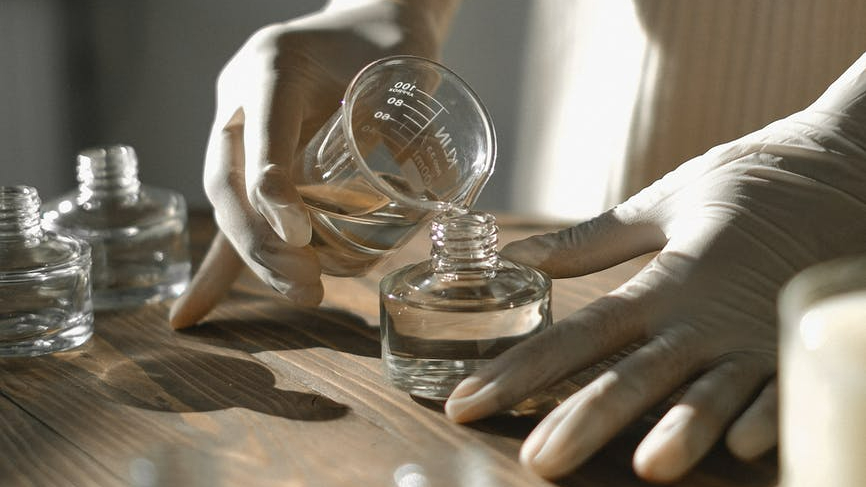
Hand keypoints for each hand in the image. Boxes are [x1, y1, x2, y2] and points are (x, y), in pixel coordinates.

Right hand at [170, 0, 457, 328]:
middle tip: (306, 285)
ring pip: (230, 204)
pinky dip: (221, 263)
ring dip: (256, 259)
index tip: (300, 235)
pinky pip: (235, 212)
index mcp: (273, 65)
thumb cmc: (387, 41)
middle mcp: (242, 97)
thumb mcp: (400, 67)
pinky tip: (195, 312)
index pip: (262, 133)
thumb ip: (402, 120)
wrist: (365, 24)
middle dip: (262, 242)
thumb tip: (422, 197)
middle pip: (229, 180)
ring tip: (301, 294)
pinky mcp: (250, 157)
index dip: (272, 187)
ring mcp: (239, 128)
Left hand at [445, 51, 865, 481]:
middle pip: (632, 377)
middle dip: (584, 422)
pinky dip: (769, 417)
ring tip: (650, 468)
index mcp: (663, 281)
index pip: (577, 335)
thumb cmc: (747, 183)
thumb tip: (516, 255)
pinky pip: (786, 388)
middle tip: (538, 462)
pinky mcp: (800, 344)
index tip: (467, 404)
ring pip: (710, 394)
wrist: (844, 167)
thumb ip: (590, 240)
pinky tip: (743, 449)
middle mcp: (702, 317)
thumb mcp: (663, 203)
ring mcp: (755, 336)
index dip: (518, 372)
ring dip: (682, 430)